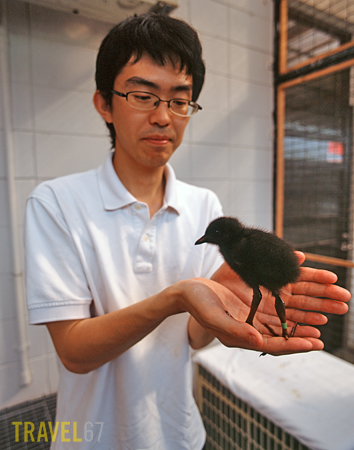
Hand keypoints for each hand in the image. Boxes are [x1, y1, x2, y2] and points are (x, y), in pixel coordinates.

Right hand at [186, 253, 349, 355]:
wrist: (188, 290)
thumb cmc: (197, 305)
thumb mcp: (213, 318)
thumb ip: (236, 332)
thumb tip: (259, 342)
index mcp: (245, 335)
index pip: (275, 344)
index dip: (295, 344)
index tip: (316, 343)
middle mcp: (255, 324)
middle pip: (289, 325)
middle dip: (313, 319)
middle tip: (338, 312)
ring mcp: (256, 310)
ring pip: (289, 310)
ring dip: (310, 305)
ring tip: (333, 303)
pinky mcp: (255, 295)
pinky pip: (280, 294)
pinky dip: (296, 290)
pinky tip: (309, 286)